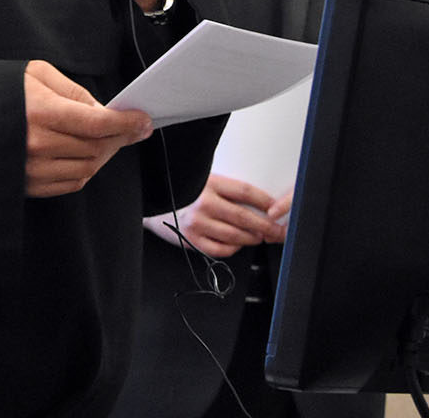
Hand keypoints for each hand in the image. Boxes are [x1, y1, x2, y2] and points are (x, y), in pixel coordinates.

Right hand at [24, 60, 152, 197]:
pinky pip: (71, 183)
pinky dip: (87, 170)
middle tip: (132, 129)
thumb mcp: (38, 74)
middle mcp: (37, 144)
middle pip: (96, 148)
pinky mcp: (28, 184)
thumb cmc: (3, 90)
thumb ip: (75, 93)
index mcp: (41, 111)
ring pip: (88, 168)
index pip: (97, 124)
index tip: (143, 121)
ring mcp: (32, 168)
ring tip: (109, 140)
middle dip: (120, 139)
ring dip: (105, 155)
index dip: (126, 123)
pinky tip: (87, 154)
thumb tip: (106, 112)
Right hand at [144, 173, 287, 257]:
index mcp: (209, 182)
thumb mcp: (202, 179)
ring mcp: (197, 224)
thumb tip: (257, 202)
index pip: (245, 192)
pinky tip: (239, 244)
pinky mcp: (191, 240)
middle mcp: (203, 203)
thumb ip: (225, 188)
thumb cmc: (181, 191)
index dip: (265, 202)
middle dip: (266, 226)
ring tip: (261, 237)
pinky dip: (234, 248)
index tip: (276, 208)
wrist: (151, 202)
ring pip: (235, 236)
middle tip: (277, 230)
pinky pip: (220, 250)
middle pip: (244, 217)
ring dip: (252, 238)